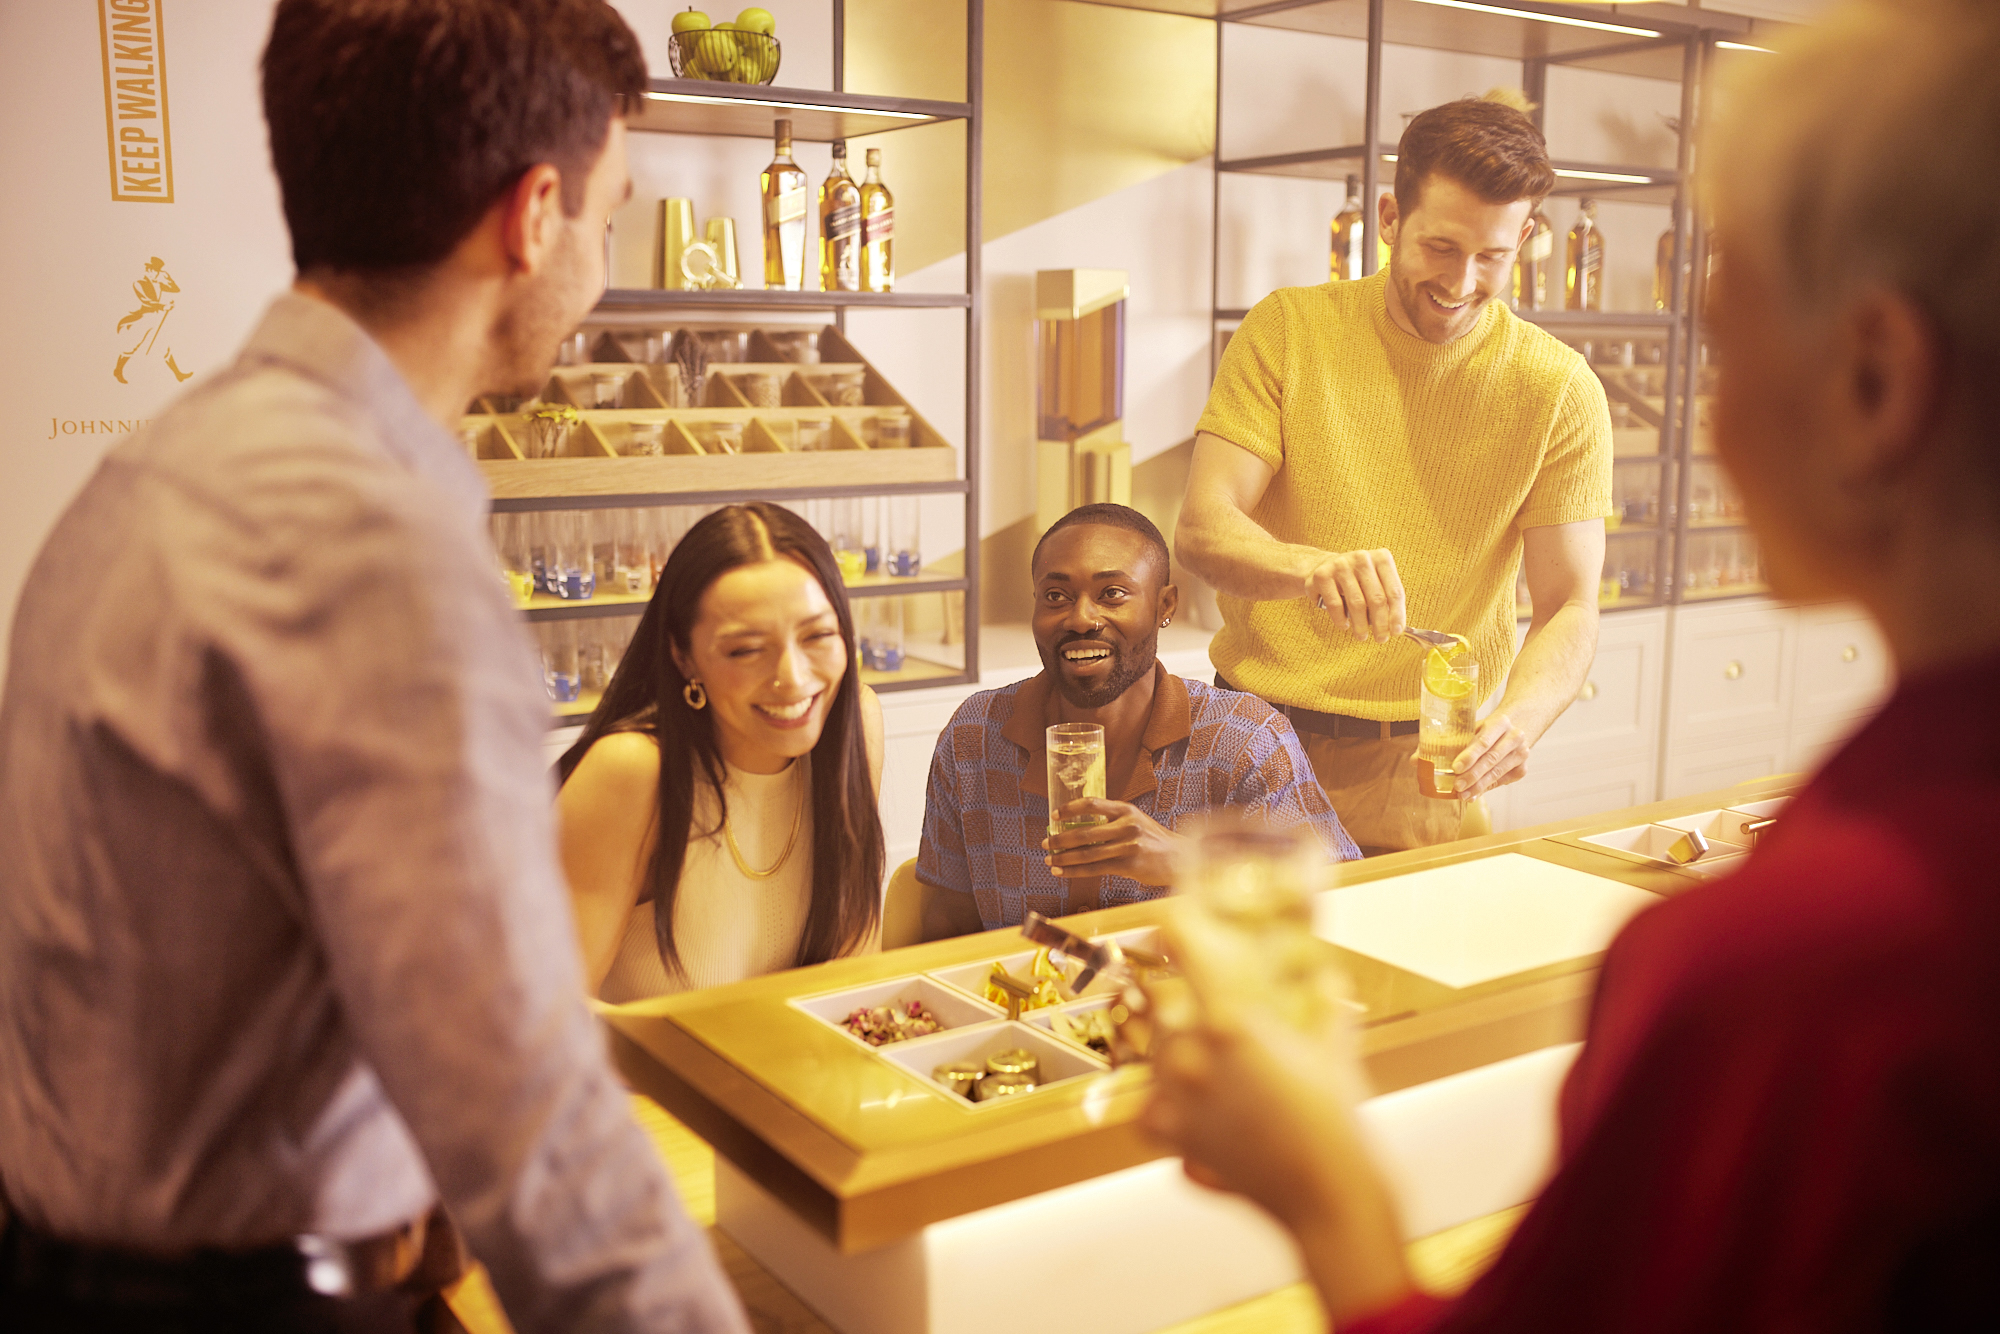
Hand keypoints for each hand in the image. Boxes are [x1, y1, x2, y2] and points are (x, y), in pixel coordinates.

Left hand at [1043, 798, 1183, 886]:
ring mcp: (1128, 846)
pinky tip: (1062, 872)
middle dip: (1060, 839)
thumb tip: (1077, 827)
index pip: (1092, 804)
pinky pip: (1095, 869)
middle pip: (1084, 832)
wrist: (1180, 857)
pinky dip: (1075, 871)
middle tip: (1045, 843)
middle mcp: (1126, 825)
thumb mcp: (1135, 821)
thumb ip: (1112, 821)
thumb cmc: (1153, 839)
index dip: (1070, 809)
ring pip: (1087, 853)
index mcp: (1125, 810)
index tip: (1054, 816)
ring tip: (1049, 860)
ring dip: (1064, 858)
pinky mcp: (1129, 865)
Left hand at [1136, 913, 1414, 1320]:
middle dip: (1179, 999)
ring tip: (1205, 1058)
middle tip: (1200, 1002)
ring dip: (1171, 1050)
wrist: (1330, 1197)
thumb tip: (1325, 975)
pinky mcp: (1175, 1136)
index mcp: (1231, 1018)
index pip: (1181, 946)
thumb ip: (1325, 1004)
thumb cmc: (1338, 1122)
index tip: (1170, 915)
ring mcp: (1178, 1096)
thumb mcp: (1335, 1049)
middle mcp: (1193, 1052)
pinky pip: (1147, 1108)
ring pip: (1152, 1052)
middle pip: (1161, 1002)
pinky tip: (1185, 1103)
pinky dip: (1161, 1105)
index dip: (1173, 924)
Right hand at [1305, 549, 1405, 642]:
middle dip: (1380, 623)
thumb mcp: (1373, 581)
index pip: (1394, 591)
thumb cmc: (1354, 579)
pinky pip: (1335, 604)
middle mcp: (1362, 558)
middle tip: (1380, 638)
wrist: (1320, 566)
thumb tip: (1395, 627)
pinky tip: (1344, 625)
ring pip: (1357, 603)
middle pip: (1377, 598)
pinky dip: (1341, 619)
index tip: (1396, 631)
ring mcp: (1341, 565)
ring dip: (1361, 625)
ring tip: (1362, 636)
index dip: (1397, 614)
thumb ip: (1386, 599)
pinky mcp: (1322, 575)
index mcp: (1381, 558)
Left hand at [1436, 711, 1528, 797]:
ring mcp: (1521, 754)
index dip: (1469, 756)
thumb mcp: (1473, 728)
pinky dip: (1486, 789)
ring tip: (1462, 794)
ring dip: (1478, 786)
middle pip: (1491, 759)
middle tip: (1457, 786)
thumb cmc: (1486, 731)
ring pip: (1497, 773)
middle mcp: (1515, 737)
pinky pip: (1501, 781)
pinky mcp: (1522, 769)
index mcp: (1500, 722)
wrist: (1514, 730)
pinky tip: (1473, 794)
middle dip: (1472, 775)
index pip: (1483, 741)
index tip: (1455, 768)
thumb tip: (1423, 759)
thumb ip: (1454, 741)